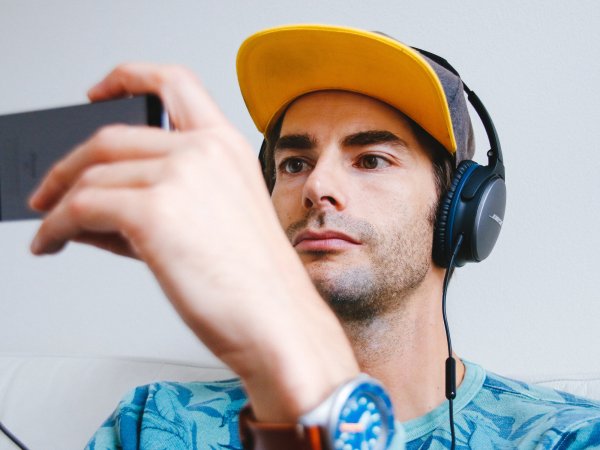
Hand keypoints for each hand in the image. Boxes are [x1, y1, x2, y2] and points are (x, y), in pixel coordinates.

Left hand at [29, 63, 358, 420]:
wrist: (275, 322)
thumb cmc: (256, 283)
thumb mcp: (215, 221)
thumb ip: (159, 199)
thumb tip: (94, 203)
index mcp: (226, 147)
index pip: (173, 83)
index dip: (127, 77)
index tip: (98, 93)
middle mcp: (204, 151)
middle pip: (111, 136)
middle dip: (69, 164)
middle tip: (50, 190)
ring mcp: (180, 176)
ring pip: (92, 175)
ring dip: (60, 202)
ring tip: (54, 228)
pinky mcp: (153, 211)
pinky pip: (81, 208)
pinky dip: (56, 225)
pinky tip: (53, 241)